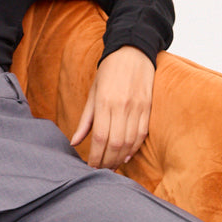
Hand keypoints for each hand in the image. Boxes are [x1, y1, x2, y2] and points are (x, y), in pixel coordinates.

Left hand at [71, 45, 154, 169]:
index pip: (99, 137)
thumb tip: (74, 142)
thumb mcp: (93, 93)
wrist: (133, 51)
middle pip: (115, 143)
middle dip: (107, 161)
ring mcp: (137, 106)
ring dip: (120, 157)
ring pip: (129, 141)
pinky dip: (134, 148)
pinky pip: (142, 133)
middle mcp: (121, 105)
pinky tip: (126, 156)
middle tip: (101, 170)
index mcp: (104, 101)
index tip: (90, 166)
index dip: (95, 156)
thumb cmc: (109, 72)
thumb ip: (85, 120)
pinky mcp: (147, 107)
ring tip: (112, 166)